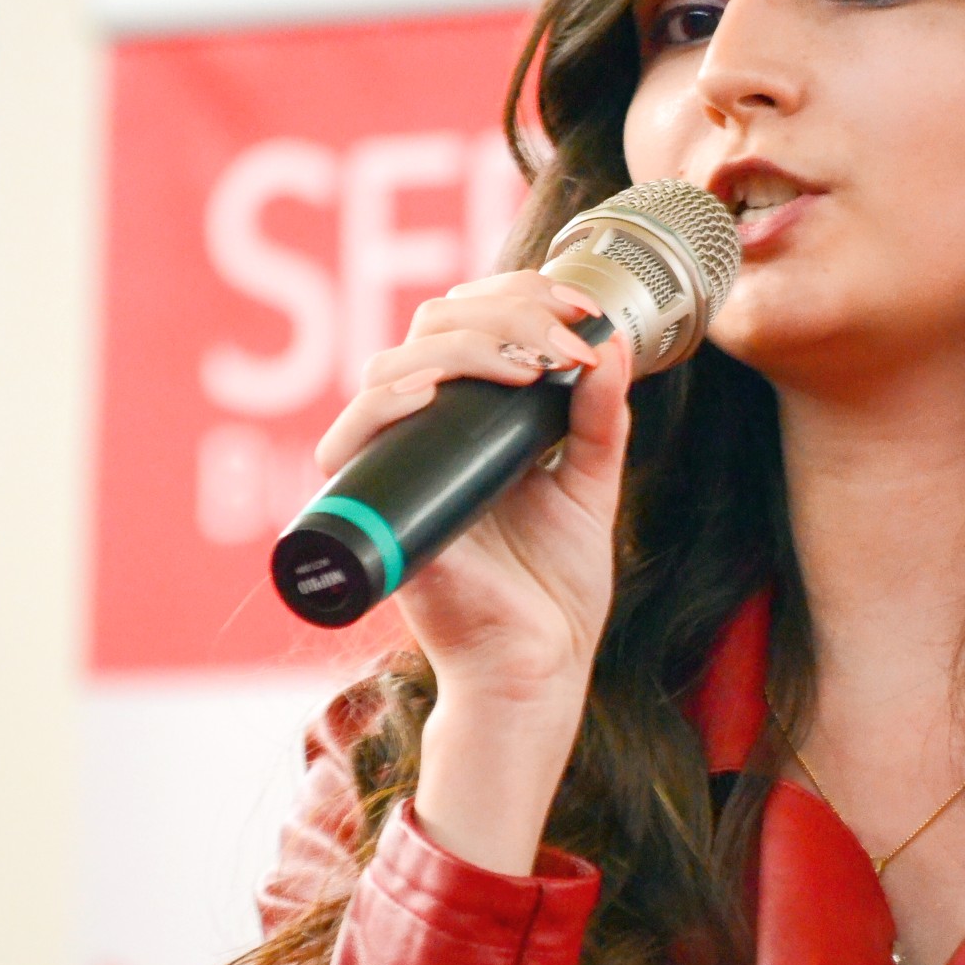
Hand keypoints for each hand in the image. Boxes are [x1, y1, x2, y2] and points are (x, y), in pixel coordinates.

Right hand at [314, 272, 633, 869]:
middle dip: (505, 314)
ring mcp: (397, 470)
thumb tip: (613, 342)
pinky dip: (388, 403)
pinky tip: (434, 392)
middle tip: (566, 340)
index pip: (466, 323)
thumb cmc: (555, 591)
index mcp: (469, 423)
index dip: (519, 296)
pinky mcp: (377, 513)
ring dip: (464, 348)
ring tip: (531, 368)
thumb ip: (599, 419)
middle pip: (429, 329)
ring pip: (392, 367)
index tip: (585, 309)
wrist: (539, 669)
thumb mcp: (589, 485)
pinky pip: (351, 440)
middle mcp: (425, 437)